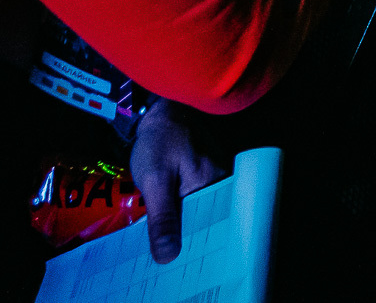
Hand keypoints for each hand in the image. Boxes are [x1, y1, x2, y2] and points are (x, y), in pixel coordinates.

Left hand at [129, 100, 225, 263]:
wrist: (159, 109)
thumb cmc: (158, 140)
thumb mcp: (154, 180)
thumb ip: (162, 218)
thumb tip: (167, 257)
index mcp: (214, 184)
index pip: (209, 227)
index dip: (193, 247)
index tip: (176, 265)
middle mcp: (221, 181)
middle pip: (205, 221)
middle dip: (186, 239)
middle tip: (164, 260)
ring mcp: (214, 176)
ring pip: (200, 211)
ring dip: (182, 226)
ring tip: (163, 247)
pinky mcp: (205, 173)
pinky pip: (197, 200)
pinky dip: (183, 211)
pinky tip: (168, 223)